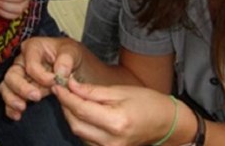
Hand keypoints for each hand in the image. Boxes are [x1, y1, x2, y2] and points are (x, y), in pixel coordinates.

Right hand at [0, 37, 82, 119]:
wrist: (73, 66)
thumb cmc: (70, 55)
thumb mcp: (73, 52)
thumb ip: (66, 60)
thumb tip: (59, 73)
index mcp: (33, 48)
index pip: (31, 64)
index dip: (41, 76)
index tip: (55, 82)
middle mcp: (22, 61)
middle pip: (12, 75)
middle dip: (22, 88)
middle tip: (36, 96)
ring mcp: (19, 76)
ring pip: (6, 87)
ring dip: (12, 99)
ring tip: (22, 108)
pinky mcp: (20, 89)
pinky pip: (9, 98)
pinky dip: (10, 108)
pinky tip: (17, 115)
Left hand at [51, 80, 176, 145]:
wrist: (166, 123)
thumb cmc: (147, 102)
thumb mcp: (121, 91)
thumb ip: (94, 91)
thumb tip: (70, 85)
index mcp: (116, 122)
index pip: (81, 109)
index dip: (66, 97)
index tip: (58, 85)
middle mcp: (111, 141)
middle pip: (76, 124)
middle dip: (66, 106)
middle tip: (63, 90)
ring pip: (79, 133)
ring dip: (72, 116)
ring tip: (72, 99)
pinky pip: (87, 139)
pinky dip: (81, 125)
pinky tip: (82, 112)